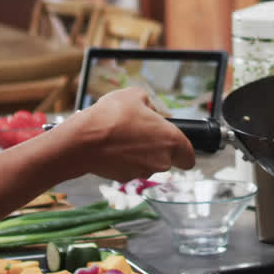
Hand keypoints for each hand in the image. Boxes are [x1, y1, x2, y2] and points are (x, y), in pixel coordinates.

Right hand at [68, 87, 194, 181]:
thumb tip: (149, 111)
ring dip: (140, 153)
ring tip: (122, 136)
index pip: (189, 156)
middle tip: (140, 131)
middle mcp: (161, 160)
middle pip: (167, 159)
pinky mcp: (125, 178)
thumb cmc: (112, 116)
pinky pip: (130, 168)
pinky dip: (124, 160)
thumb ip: (149, 103)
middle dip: (156, 147)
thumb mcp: (134, 95)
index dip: (183, 150)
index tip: (173, 142)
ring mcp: (143, 172)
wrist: (84, 140)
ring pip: (148, 164)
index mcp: (171, 140)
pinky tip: (112, 147)